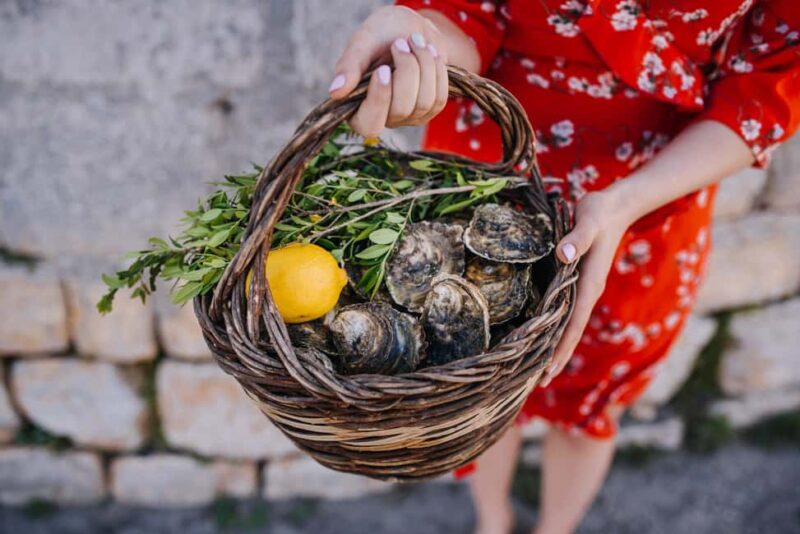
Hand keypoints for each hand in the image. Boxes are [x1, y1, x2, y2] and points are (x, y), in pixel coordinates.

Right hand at [329, 6, 449, 137]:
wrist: (411, 27)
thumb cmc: (381, 34)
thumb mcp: (363, 42)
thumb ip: (349, 65)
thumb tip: (335, 92)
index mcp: (357, 107)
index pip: (369, 124)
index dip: (379, 99)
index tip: (382, 69)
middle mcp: (383, 118)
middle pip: (402, 109)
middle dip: (407, 71)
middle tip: (400, 43)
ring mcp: (408, 116)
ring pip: (424, 102)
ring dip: (424, 64)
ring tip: (415, 42)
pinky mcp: (429, 110)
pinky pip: (439, 97)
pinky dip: (437, 69)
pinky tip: (429, 53)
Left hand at [540, 190, 633, 386]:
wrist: (616, 205)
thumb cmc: (599, 212)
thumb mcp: (588, 221)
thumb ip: (576, 238)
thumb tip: (563, 257)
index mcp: (589, 284)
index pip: (572, 324)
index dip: (559, 349)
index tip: (546, 372)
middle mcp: (588, 292)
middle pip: (570, 332)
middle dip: (556, 358)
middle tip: (536, 384)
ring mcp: (584, 288)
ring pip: (568, 324)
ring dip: (555, 347)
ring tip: (537, 369)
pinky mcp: (579, 281)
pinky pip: (566, 311)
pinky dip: (555, 328)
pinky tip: (543, 335)